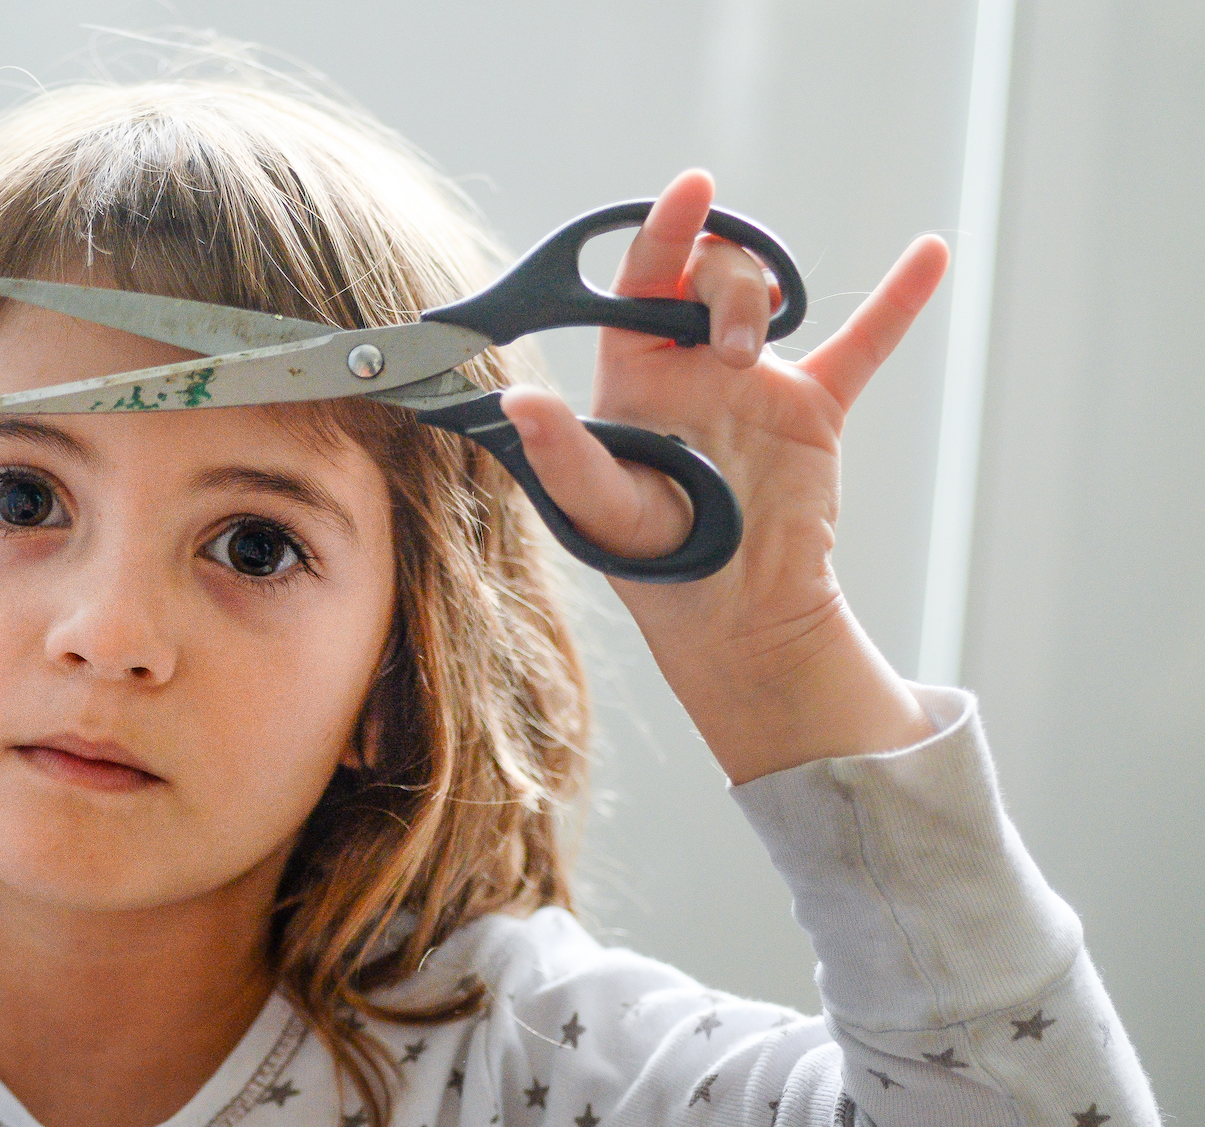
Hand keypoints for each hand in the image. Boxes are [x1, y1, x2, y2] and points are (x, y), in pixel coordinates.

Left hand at [498, 169, 949, 780]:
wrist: (736, 615)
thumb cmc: (653, 565)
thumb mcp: (602, 510)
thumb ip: (564, 454)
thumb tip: (517, 403)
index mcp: (631, 376)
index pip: (638, 281)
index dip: (661, 228)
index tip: (691, 189)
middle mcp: (686, 366)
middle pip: (702, 273)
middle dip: (720, 280)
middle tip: (734, 346)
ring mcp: (752, 382)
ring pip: (764, 292)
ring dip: (762, 295)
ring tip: (756, 351)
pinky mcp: (812, 409)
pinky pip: (861, 344)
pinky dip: (896, 302)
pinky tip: (932, 253)